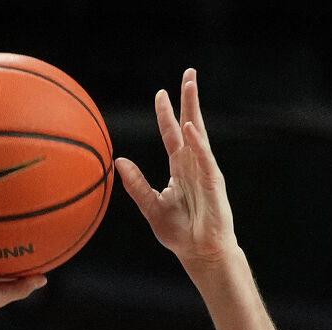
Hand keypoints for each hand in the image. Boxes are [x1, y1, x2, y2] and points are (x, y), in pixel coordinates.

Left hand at [115, 69, 236, 272]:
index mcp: (180, 169)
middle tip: (189, 73)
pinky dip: (197, 142)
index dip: (166, 114)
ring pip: (199, 133)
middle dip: (189, 99)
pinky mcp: (213, 183)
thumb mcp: (151, 207)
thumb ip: (136, 184)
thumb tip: (118, 160)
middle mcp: (194, 165)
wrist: (200, 253)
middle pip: (191, 124)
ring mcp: (205, 171)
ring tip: (190, 85)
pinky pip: (204, 158)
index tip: (161, 93)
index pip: (172, 134)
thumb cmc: (179, 233)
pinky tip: (190, 126)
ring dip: (194, 109)